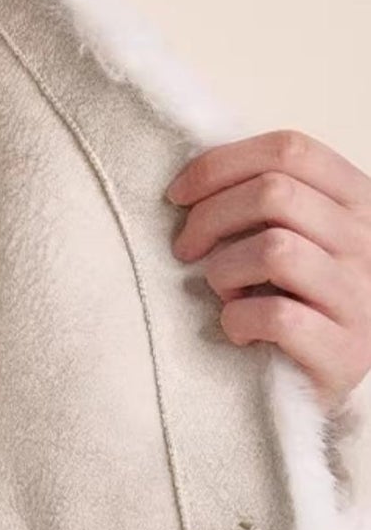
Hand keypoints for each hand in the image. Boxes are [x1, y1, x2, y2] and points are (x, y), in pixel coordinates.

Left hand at [166, 129, 370, 413]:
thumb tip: (194, 172)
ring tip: (223, 292)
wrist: (321, 379)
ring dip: (225, 271)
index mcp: (358, 201)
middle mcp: (369, 242)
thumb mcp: (293, 232)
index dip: (221, 164)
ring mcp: (362, 297)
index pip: (291, 150)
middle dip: (209, 218)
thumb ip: (263, 196)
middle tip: (186, 250)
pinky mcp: (346, 352)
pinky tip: (238, 329)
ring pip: (276, 250)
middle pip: (274, 193)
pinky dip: (238, 321)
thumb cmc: (294, 297)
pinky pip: (278, 316)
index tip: (178, 195)